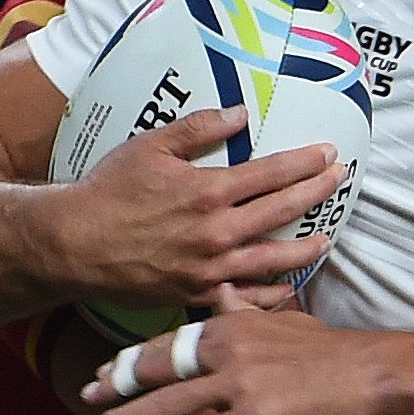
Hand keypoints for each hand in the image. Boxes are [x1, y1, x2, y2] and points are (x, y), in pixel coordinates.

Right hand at [48, 107, 341, 316]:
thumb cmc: (108, 191)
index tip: (329, 153)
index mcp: (208, 192)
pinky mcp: (197, 296)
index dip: (306, 163)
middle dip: (316, 194)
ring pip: (273, 261)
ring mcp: (210, 270)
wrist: (73, 244)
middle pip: (282, 213)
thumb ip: (199, 129)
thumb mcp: (150, 146)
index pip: (272, 174)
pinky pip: (245, 301)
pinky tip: (286, 288)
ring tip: (325, 238)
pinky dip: (270, 296)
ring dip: (305, 249)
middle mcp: (217, 233)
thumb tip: (240, 113)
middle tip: (341, 181)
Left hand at [82, 298, 385, 414]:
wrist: (368, 374)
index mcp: (228, 327)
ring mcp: (233, 387)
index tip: (108, 369)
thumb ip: (243, 310)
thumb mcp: (282, 320)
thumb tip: (220, 290)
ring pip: (165, 405)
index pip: (168, 342)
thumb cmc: (330, 352)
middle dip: (115, 385)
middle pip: (155, 369)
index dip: (133, 358)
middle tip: (85, 395)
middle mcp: (222, 352)